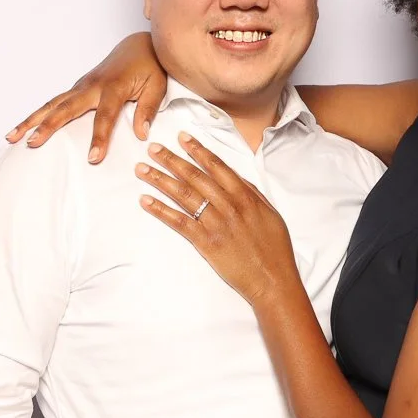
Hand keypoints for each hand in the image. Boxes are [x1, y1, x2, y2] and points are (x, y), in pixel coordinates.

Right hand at [6, 32, 166, 160]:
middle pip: (66, 108)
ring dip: (31, 120)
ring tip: (12, 137)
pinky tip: (26, 128)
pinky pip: (55, 103)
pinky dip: (39, 115)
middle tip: (32, 144)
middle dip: (47, 127)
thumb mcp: (157, 86)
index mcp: (114, 87)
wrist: (139, 45)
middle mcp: (92, 86)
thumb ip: (148, 109)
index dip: (99, 138)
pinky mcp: (77, 89)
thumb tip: (141, 134)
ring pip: (52, 104)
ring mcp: (81, 86)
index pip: (105, 116)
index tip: (93, 159)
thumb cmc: (150, 67)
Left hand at [136, 135, 300, 307]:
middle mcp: (229, 205)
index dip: (197, 150)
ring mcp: (216, 223)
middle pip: (195, 176)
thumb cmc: (275, 249)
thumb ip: (252, 194)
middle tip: (153, 148)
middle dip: (172, 159)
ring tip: (142, 169)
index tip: (182, 138)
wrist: (273, 280)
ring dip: (160, 179)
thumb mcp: (270, 214)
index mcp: (245, 196)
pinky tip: (146, 200)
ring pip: (183, 195)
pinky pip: (179, 222)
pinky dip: (161, 210)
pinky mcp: (206, 242)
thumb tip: (236, 178)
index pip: (217, 166)